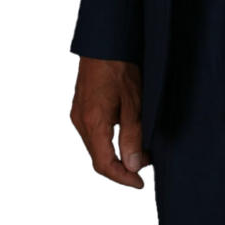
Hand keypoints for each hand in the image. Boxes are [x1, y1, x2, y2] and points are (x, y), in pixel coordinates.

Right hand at [69, 57, 150, 189]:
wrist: (105, 40)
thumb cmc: (120, 66)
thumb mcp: (134, 102)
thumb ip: (132, 136)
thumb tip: (132, 166)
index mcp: (92, 123)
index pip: (104, 165)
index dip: (122, 179)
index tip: (140, 184)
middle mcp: (80, 122)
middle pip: (98, 159)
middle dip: (122, 167)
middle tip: (146, 165)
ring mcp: (78, 114)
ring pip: (96, 147)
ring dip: (117, 154)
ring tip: (141, 150)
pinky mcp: (81, 107)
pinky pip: (94, 134)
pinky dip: (110, 141)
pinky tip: (127, 135)